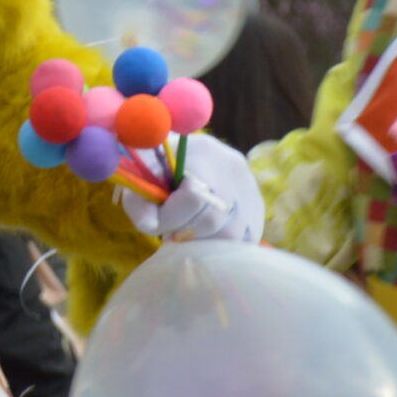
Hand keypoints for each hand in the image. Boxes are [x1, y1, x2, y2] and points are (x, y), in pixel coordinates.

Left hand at [117, 134, 265, 244]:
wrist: (182, 156)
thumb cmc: (156, 171)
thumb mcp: (139, 180)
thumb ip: (140, 201)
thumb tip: (150, 224)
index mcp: (199, 152)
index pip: (194, 197)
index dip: (172, 218)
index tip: (158, 224)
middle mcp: (231, 165)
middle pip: (214, 219)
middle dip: (187, 232)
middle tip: (173, 232)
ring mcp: (249, 186)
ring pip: (232, 234)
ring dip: (205, 241)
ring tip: (189, 233)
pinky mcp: (257, 206)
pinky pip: (247, 238)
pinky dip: (224, 245)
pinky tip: (206, 237)